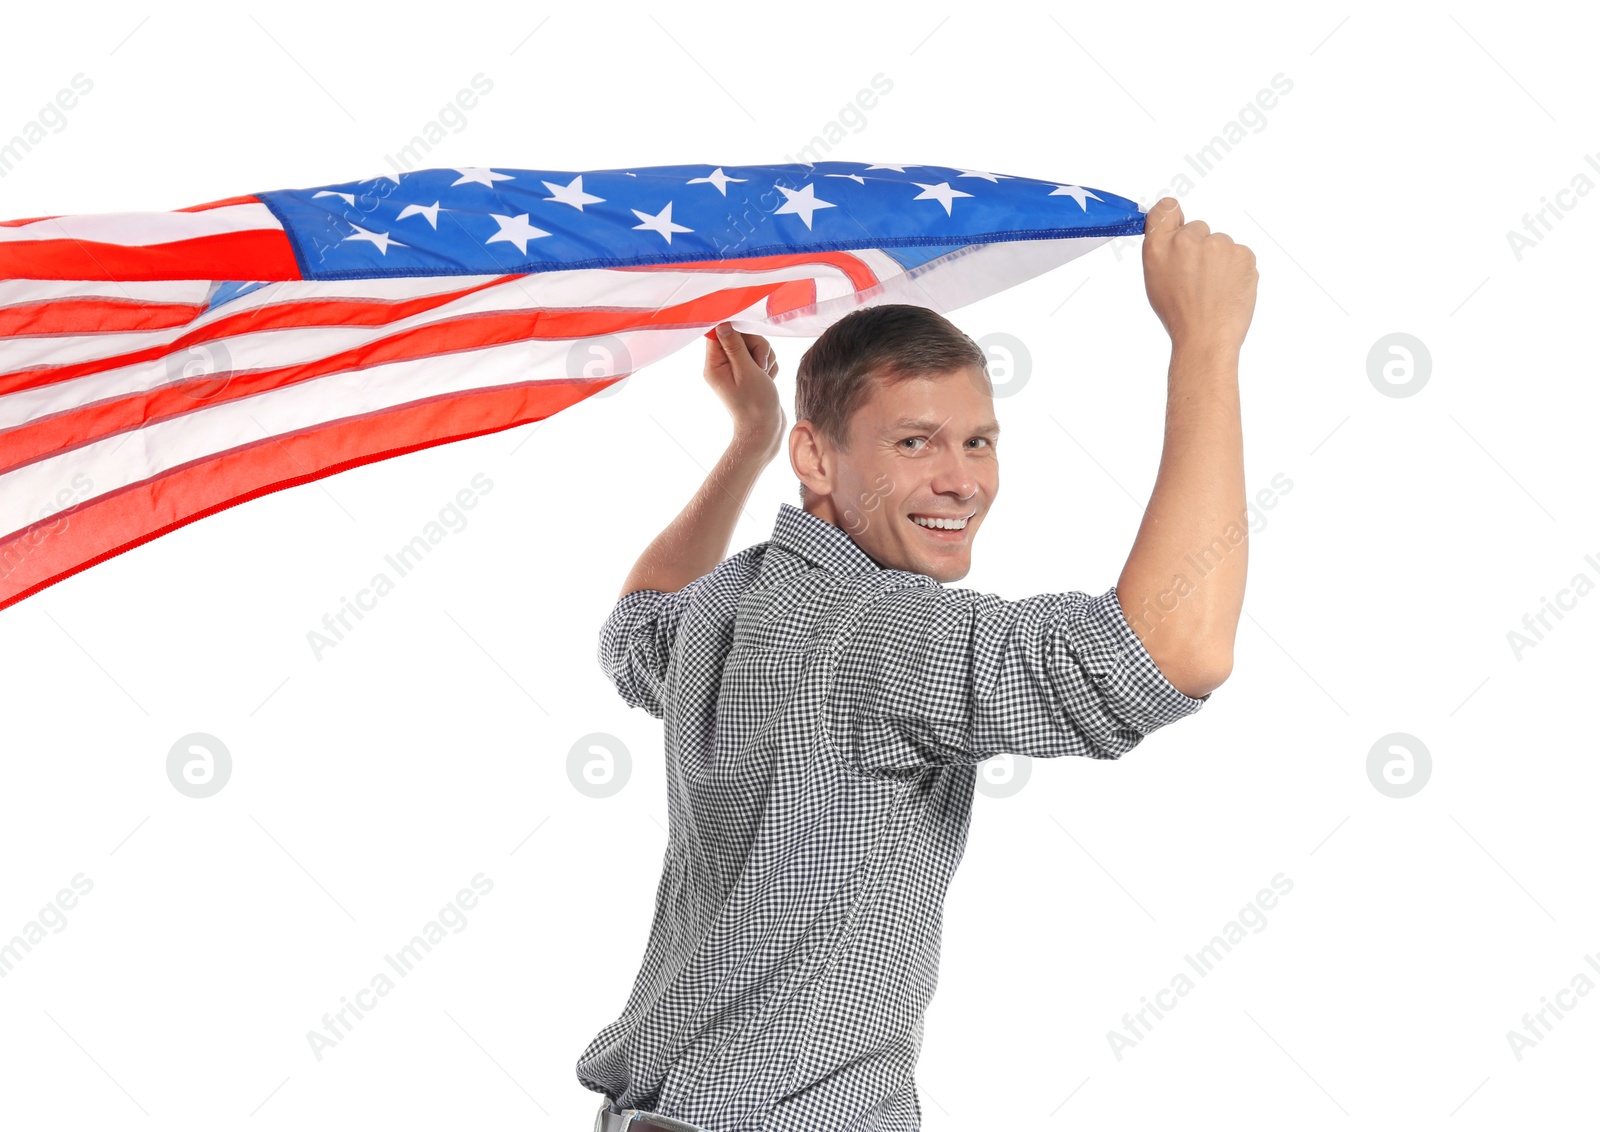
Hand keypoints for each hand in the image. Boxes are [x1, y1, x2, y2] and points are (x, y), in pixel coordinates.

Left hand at [704, 322, 786, 460]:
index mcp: (714, 366)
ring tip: (765, 375)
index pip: (720, 333)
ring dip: (765, 357)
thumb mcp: (746, 371)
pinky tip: (768, 379)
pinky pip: (761, 357)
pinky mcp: (749, 373)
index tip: (750, 339)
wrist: (766, 431)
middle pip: (740, 336)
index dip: (737, 331)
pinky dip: (769, 366)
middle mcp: (722, 366)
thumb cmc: (756, 405)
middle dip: (756, 347)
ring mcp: (736, 370)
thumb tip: (722, 323)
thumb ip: (735, 346)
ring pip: (754, 346)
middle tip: (760, 365)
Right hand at [1141, 197, 1257, 355]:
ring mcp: (1217, 244)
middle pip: (1198, 229)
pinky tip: (1228, 288)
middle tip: (1198, 278)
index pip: (1166, 209)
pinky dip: (1237, 269)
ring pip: (1221, 244)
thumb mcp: (1156, 280)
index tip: (1178, 223)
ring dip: (1220, 260)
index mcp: (1158, 247)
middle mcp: (1186, 240)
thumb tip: (1176, 235)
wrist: (1206, 337)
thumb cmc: (1180, 315)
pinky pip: (1240, 254)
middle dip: (1200, 248)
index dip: (1173, 216)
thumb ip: (1164, 251)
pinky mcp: (1242, 253)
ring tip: (1214, 288)